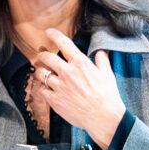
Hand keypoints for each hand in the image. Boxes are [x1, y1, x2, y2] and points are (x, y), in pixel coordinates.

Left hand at [33, 29, 126, 149]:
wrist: (103, 117)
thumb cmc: (108, 96)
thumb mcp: (108, 75)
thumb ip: (102, 61)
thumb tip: (100, 52)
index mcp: (80, 63)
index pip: (63, 43)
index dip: (53, 35)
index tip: (48, 32)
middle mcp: (67, 72)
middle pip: (46, 57)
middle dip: (42, 55)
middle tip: (42, 55)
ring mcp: (59, 86)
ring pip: (40, 73)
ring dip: (40, 72)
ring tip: (43, 73)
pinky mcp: (54, 100)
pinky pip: (42, 90)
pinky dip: (43, 88)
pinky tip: (47, 89)